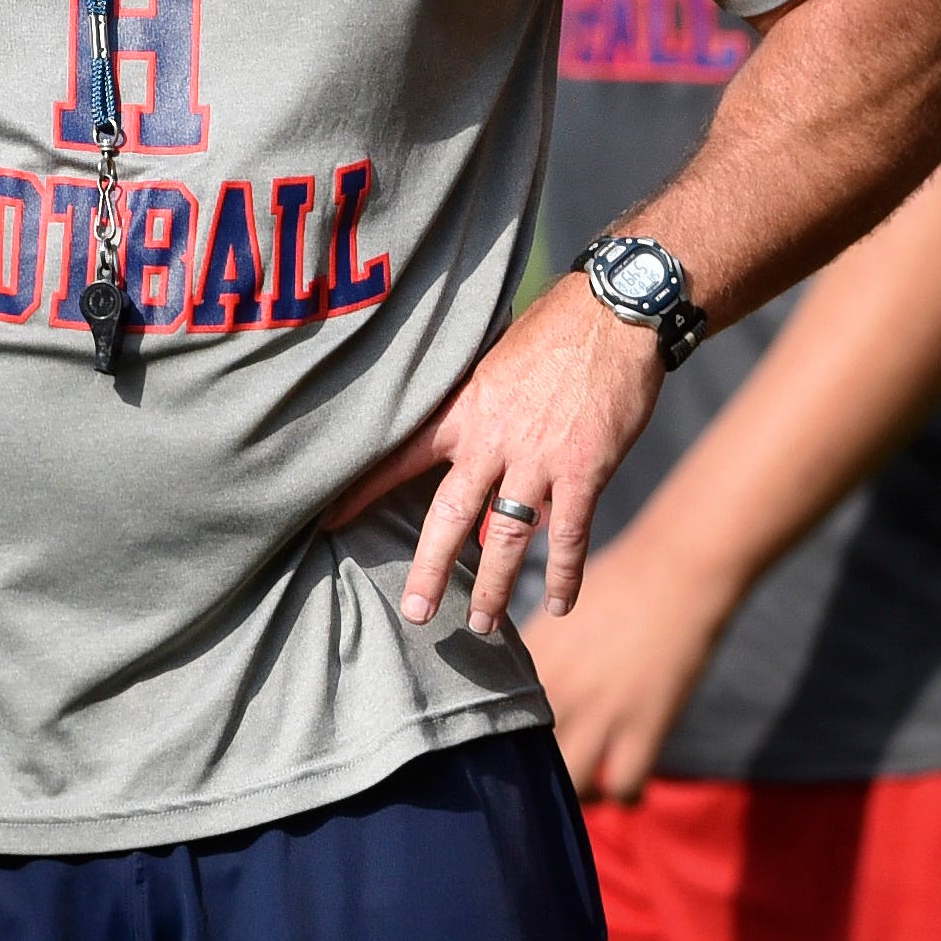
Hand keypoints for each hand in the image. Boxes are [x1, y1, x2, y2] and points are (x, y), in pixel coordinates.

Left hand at [327, 272, 664, 635]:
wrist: (613, 315)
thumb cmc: (550, 332)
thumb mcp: (491, 362)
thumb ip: (472, 407)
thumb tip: (453, 438)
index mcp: (461, 411)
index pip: (398, 458)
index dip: (362, 493)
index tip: (326, 522)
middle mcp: (491, 440)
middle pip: (449, 516)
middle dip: (428, 568)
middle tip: (413, 613)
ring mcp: (538, 459)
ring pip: (507, 537)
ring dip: (492, 586)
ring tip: (480, 625)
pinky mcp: (585, 470)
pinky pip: (569, 535)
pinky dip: (563, 574)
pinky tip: (557, 604)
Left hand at [519, 526, 732, 800]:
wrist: (676, 572)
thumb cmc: (616, 585)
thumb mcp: (557, 616)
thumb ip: (533, 653)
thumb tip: (510, 682)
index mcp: (531, 660)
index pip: (490, 718)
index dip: (494, 742)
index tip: (500, 752)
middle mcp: (558, 689)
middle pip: (525, 761)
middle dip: (532, 777)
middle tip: (546, 777)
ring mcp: (601, 712)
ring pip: (573, 784)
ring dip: (578, 792)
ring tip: (586, 784)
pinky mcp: (645, 727)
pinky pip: (624, 787)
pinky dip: (624, 794)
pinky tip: (624, 780)